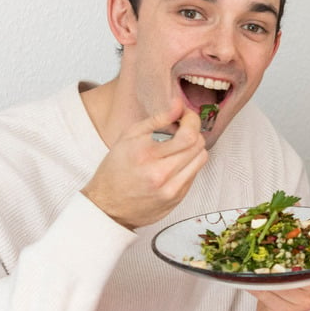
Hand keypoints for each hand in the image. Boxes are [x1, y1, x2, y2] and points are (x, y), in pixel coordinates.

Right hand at [81, 100, 208, 228]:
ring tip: (178, 146)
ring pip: (201, 159)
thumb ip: (157, 118)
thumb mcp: (129, 137)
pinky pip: (195, 173)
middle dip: (193, 131)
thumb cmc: (115, 169)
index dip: (192, 120)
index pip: (188, 135)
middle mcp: (161, 174)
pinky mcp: (177, 198)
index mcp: (146, 155)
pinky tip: (174, 162)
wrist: (108, 206)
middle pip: (198, 145)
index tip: (186, 116)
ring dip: (194, 148)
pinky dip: (188, 163)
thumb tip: (179, 104)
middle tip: (182, 129)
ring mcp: (171, 189)